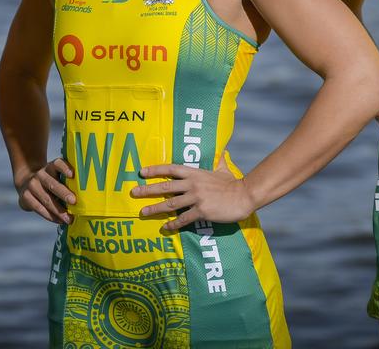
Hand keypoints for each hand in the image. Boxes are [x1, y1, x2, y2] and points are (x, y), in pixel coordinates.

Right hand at [16, 157, 75, 224]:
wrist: (26, 182)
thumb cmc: (51, 181)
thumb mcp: (57, 175)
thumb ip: (69, 181)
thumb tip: (88, 195)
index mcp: (51, 167)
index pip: (58, 164)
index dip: (64, 168)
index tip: (72, 174)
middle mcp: (41, 174)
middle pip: (52, 183)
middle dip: (63, 193)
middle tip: (74, 201)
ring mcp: (32, 185)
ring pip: (46, 198)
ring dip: (59, 210)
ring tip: (69, 219)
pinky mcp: (26, 196)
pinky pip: (39, 208)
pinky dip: (50, 216)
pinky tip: (59, 221)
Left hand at [132, 164, 257, 232]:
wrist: (244, 195)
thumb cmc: (233, 182)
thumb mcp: (222, 168)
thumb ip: (218, 161)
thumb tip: (222, 151)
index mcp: (195, 173)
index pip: (171, 169)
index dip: (155, 170)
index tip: (141, 172)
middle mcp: (192, 184)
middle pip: (165, 187)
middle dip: (148, 190)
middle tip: (134, 192)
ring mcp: (196, 198)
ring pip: (170, 204)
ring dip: (155, 208)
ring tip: (143, 212)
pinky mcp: (202, 211)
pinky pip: (183, 218)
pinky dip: (173, 223)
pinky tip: (165, 227)